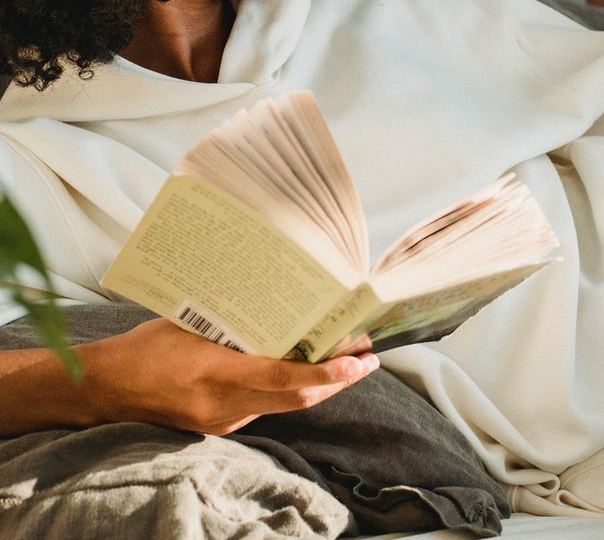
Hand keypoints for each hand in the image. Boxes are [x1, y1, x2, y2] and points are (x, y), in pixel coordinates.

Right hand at [76, 317, 378, 434]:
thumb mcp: (192, 322)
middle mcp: (222, 403)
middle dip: (337, 380)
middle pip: (295, 398)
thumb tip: (284, 308)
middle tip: (368, 359)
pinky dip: (291, 390)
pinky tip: (306, 371)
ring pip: (285, 406)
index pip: (282, 376)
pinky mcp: (217, 425)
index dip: (325, 372)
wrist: (105, 388)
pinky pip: (266, 408)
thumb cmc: (147, 344)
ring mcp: (220, 419)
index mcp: (214, 372)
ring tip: (349, 363)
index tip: (357, 359)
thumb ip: (236, 324)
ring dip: (319, 386)